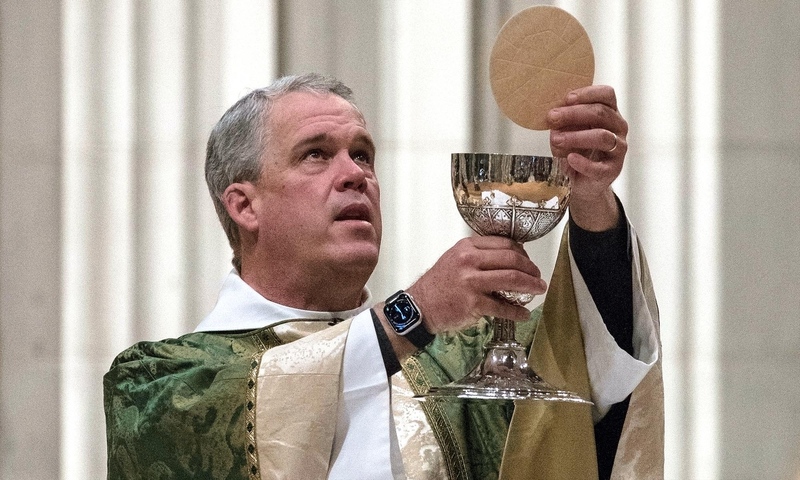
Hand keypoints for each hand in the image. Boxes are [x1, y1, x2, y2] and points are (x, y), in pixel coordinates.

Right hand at [405, 236, 546, 333]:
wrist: (420, 306)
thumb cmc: (438, 284)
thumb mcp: (454, 259)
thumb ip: (478, 256)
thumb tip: (510, 259)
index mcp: (467, 247)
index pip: (504, 243)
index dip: (522, 252)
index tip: (528, 261)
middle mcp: (469, 261)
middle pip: (511, 259)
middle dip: (531, 268)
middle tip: (538, 276)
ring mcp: (471, 282)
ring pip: (511, 279)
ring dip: (530, 285)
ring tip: (539, 289)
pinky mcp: (473, 304)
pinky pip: (502, 307)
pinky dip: (517, 312)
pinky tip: (523, 314)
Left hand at [547, 85, 627, 230]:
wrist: (581, 180)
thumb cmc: (576, 149)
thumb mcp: (568, 130)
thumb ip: (564, 122)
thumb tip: (553, 116)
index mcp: (609, 112)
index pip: (606, 95)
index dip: (588, 93)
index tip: (567, 98)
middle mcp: (618, 128)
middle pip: (601, 113)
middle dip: (574, 114)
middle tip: (552, 117)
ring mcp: (618, 149)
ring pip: (603, 137)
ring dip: (577, 137)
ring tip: (556, 139)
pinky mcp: (612, 170)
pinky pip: (599, 167)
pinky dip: (583, 162)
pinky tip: (570, 159)